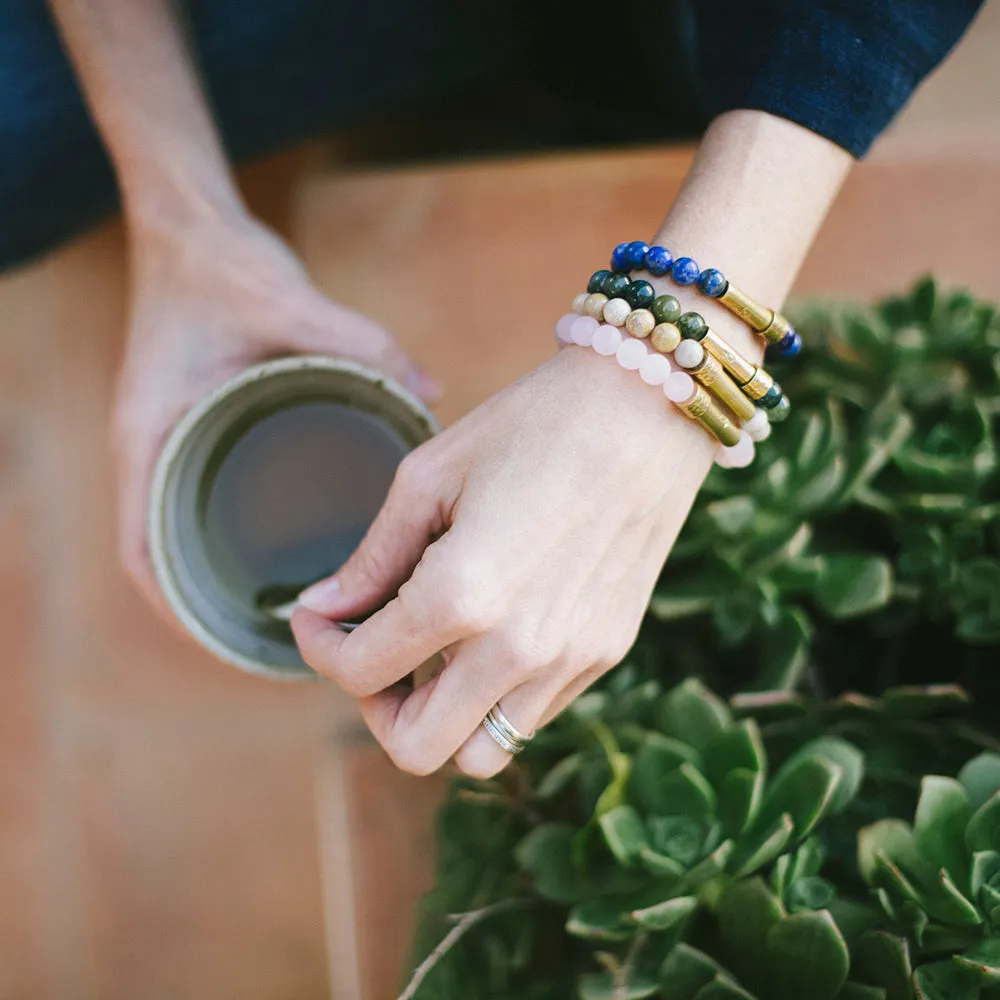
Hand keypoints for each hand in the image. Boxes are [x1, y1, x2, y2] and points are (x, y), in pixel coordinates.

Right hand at [113, 205, 437, 609]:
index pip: (142, 548)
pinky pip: (197, 499)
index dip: (179, 607)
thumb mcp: (287, 303)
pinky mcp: (194, 427)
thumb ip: (360, 345)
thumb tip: (431, 395)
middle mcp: (153, 448)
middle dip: (210, 604)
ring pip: (181, 530)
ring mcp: (170, 441)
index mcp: (150, 434)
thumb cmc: (219, 262)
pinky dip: (226, 533)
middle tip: (284, 639)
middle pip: (165, 553)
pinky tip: (284, 545)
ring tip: (291, 610)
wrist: (186, 220)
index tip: (232, 642)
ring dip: (218, 573)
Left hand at [291, 346, 716, 777]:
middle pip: (415, 747)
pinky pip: (533, 714)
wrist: (649, 409)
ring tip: (435, 652)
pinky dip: (494, 695)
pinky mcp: (606, 652)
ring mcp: (569, 659)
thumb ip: (374, 556)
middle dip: (374, 704)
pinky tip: (492, 633)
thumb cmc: (534, 423)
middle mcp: (517, 647)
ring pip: (479, 753)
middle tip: (373, 649)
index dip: (319, 646)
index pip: (359, 672)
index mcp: (461, 595)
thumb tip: (326, 605)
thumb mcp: (431, 474)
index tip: (318, 615)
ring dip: (439, 716)